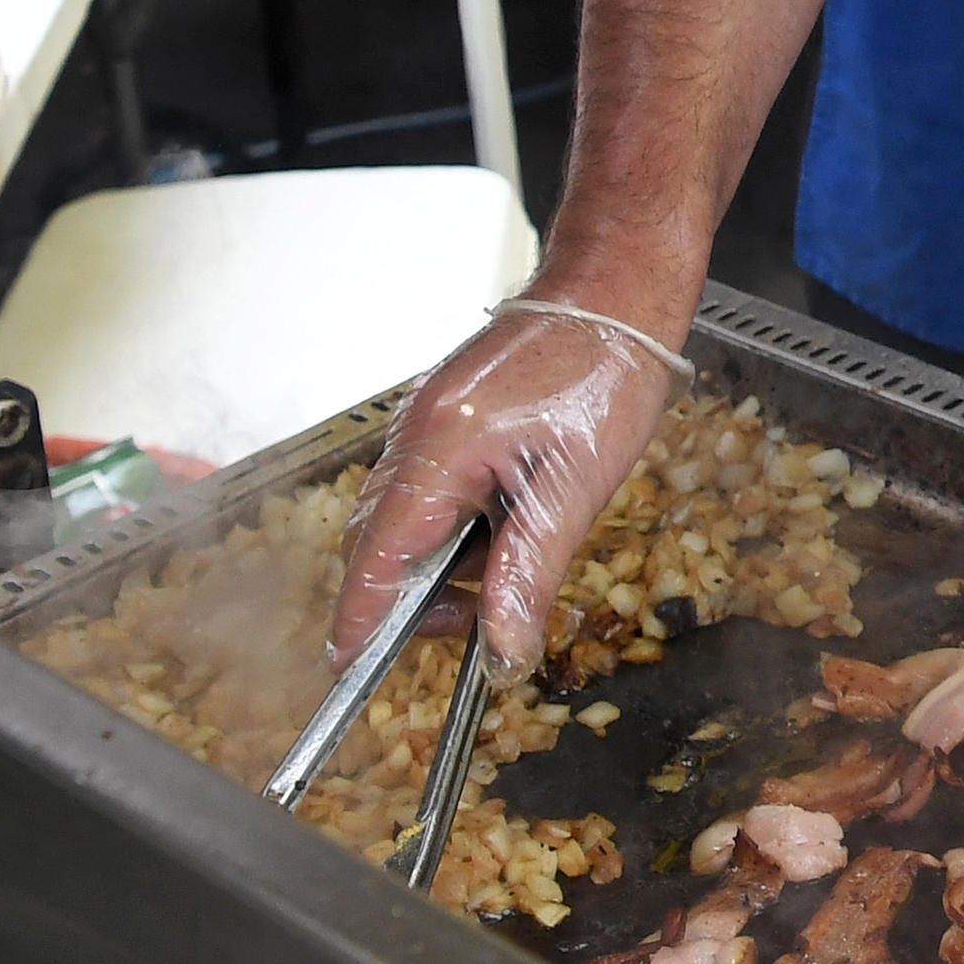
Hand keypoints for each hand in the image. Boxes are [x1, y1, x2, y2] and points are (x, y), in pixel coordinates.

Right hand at [332, 293, 687, 669]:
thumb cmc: (605, 376)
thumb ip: (527, 575)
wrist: (617, 294)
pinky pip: (422, 487)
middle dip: (407, 599)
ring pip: (399, 517)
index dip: (360, 618)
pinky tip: (500, 529)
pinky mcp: (443, 416)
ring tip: (499, 577)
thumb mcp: (575, 491)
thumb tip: (501, 650)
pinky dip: (449, 526)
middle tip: (469, 629)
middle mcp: (416, 433)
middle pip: (376, 540)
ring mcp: (425, 420)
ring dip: (434, 563)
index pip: (376, 555)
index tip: (346, 669)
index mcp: (441, 448)